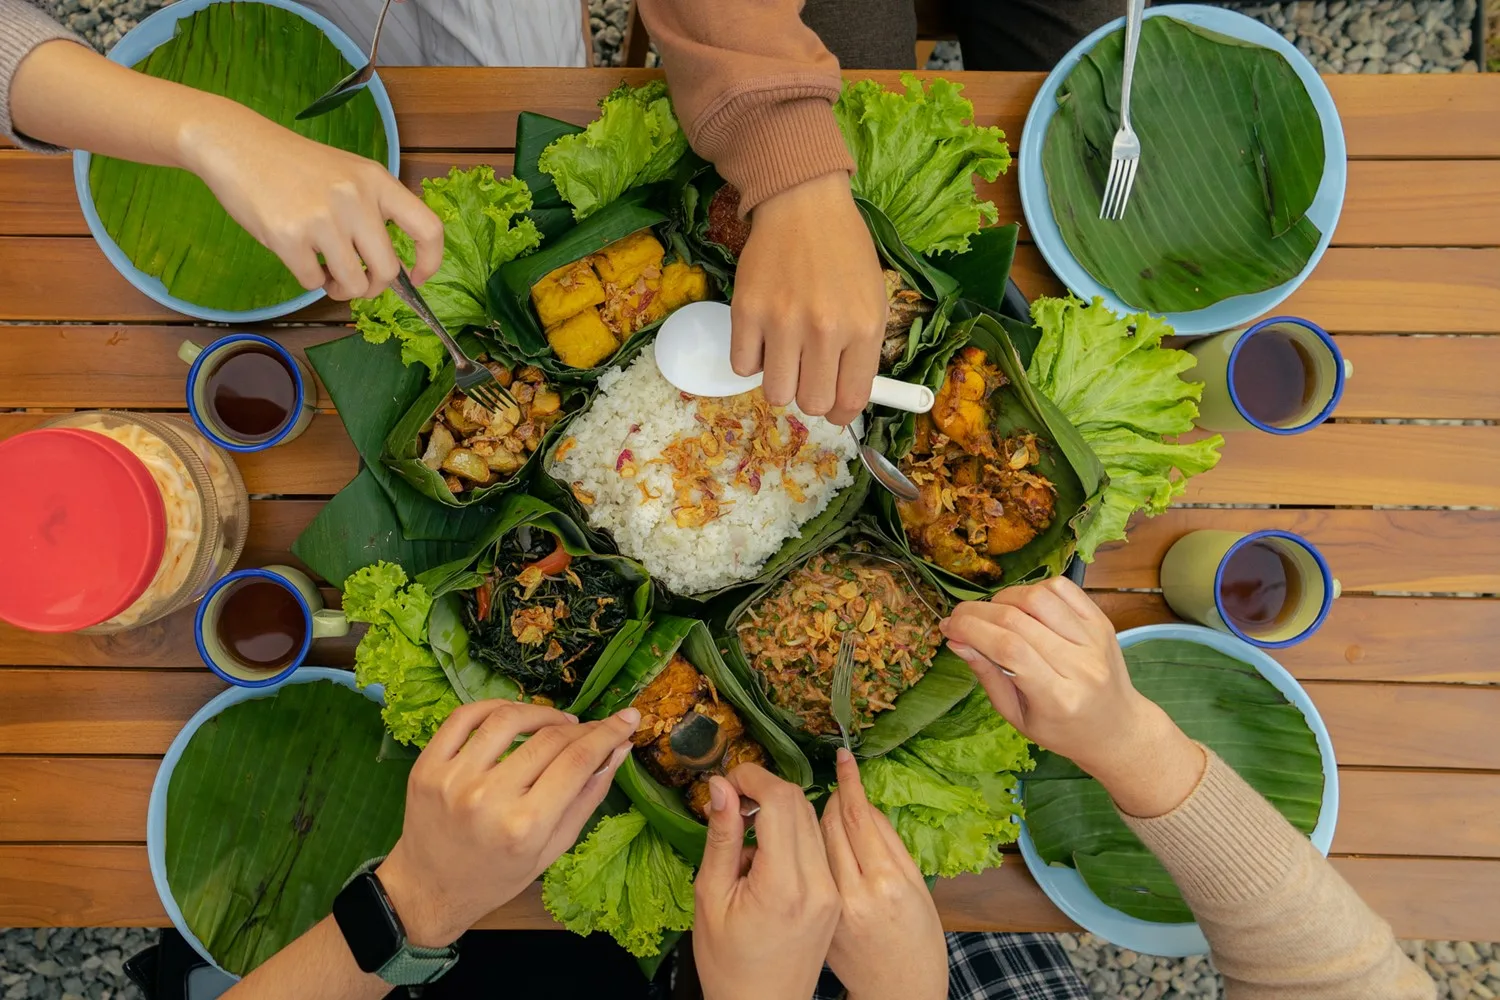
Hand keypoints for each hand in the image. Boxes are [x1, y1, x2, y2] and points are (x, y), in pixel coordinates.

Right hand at [177, 110, 441, 299]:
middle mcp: (356, 199)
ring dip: (341, 289)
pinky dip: (309, 280)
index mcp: (377, 181)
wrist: (235, 144)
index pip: (428, 228)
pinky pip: (313, 281)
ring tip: (327, 273)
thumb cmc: (295, 165)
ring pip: (353, 283)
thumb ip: (373, 212)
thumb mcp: (348, 174)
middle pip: (388, 270)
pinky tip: (300, 259)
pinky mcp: (289, 237)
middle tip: (356, 282)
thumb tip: (393, 270)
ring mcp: (323, 219)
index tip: (417, 278)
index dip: (430, 262)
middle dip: (373, 287)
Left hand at [374, 700, 638, 946]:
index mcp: (525, 826)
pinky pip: (466, 716)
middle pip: (550, 739)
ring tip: (559, 722)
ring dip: (543, 712)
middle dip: (583, 727)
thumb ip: (588, 797)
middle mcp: (489, 798)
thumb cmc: (498, 876)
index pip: (577, 761)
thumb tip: (619, 749)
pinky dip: (496, 706)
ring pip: (509, 717)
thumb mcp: (553, 848)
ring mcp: (453, 778)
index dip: (608, 733)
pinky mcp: (428, 765)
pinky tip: (516, 715)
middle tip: (595, 727)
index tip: (628, 718)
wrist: (430, 889)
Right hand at [694, 764, 840, 999]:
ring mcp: (832, 892)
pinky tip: (766, 856)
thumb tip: (721, 787)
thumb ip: (722, 838)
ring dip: (779, 810)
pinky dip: (792, 835)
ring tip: (745, 831)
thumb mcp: (711, 897)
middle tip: (732, 801)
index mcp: (784, 885)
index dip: (753, 778)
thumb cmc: (727, 963)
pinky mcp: (835, 897)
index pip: (781, 801)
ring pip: (813, 821)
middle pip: (801, 804)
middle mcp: (818, 884)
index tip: (728, 780)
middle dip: (765, 789)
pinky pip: (818, 846)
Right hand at [733, 171, 886, 425]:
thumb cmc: (843, 250)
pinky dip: (752, 359)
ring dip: (779, 381)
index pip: (850, 400)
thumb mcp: (873, 298)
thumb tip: (844, 399)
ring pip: (775, 392)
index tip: (833, 408)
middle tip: (807, 376)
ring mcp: (782, 320)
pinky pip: (742, 366)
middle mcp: (825, 329)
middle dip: (810, 397)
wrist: (803, 202)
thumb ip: (862, 351)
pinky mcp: (746, 310)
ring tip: (784, 355)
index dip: (840, 413)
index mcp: (864, 328)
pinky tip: (763, 336)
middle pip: (810, 403)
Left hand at [822, 748, 946, 999]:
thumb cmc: (917, 939)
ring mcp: (824, 909)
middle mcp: (848, 894)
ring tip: (825, 816)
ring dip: (808, 818)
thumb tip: (859, 802)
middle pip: (823, 823)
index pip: (853, 815)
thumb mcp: (915, 885)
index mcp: (882, 883)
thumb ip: (887, 842)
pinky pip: (802, 867)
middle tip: (836, 789)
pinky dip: (801, 849)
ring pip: (806, 841)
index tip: (843, 756)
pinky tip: (812, 848)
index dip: (846, 780)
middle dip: (826, 798)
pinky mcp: (810, 917)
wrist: (896, 993)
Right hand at [939, 577, 1205, 817]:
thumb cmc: (1062, 730)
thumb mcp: (1017, 716)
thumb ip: (987, 676)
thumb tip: (956, 639)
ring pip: (1039, 597)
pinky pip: (1063, 589)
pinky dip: (1034, 589)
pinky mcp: (1102, 621)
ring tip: (993, 614)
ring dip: (1004, 598)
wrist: (1118, 728)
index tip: (948, 627)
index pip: (1008, 649)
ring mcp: (1095, 639)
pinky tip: (1022, 605)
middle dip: (977, 613)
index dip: (971, 630)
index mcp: (1058, 697)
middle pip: (1018, 620)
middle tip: (958, 618)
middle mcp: (1080, 665)